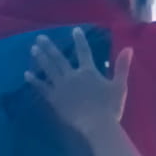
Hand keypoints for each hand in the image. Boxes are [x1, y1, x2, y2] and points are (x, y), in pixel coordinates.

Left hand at [25, 25, 128, 141]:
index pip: (84, 51)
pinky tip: (26, 74)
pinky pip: (42, 88)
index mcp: (88, 72)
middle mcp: (72, 76)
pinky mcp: (55, 99)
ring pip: (49, 69)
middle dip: (49, 47)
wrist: (97, 125)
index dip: (80, 40)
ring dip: (41, 58)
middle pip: (59, 58)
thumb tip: (129, 48)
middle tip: (40, 37)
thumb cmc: (110, 107)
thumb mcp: (120, 85)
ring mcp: (61, 87)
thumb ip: (122, 66)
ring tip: (33, 49)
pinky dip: (34, 80)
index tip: (74, 30)